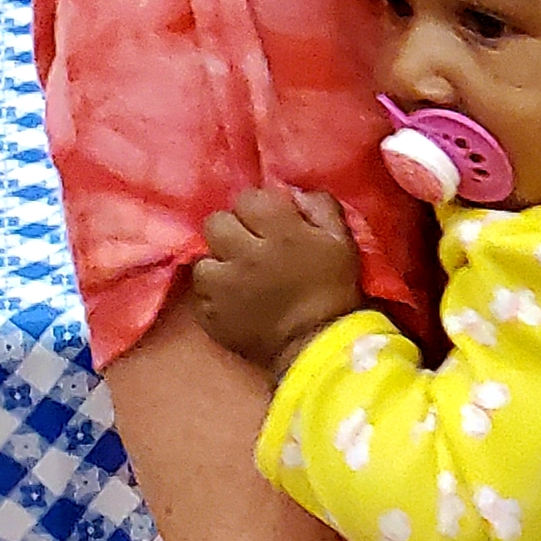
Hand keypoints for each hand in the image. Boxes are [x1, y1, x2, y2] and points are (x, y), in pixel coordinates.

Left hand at [190, 188, 361, 375]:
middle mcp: (245, 256)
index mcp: (280, 233)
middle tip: (248, 247)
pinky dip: (213, 294)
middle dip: (231, 230)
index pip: (248, 198)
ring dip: (218, 264)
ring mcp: (223, 288)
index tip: (269, 223)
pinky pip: (199, 293)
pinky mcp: (210, 316)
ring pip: (203, 259)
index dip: (258, 208)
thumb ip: (319, 206)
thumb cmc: (334, 290)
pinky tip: (233, 301)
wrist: (320, 348)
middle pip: (216, 222)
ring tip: (237, 277)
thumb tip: (293, 193)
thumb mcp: (341, 240)